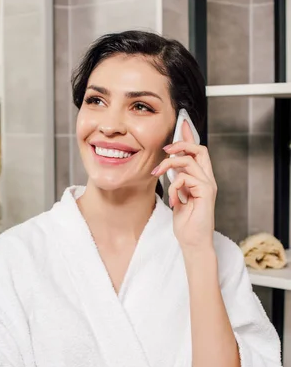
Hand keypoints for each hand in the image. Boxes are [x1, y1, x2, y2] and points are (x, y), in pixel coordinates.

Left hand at [151, 121, 216, 250]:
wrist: (193, 242)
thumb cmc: (186, 224)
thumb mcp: (178, 198)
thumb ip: (177, 183)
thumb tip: (168, 169)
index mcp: (201, 179)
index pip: (197, 152)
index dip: (189, 136)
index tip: (181, 123)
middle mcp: (207, 179)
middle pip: (199, 149)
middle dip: (181, 143)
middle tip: (165, 149)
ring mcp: (208, 186)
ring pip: (189, 161)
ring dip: (169, 165)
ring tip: (158, 173)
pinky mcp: (206, 193)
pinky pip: (186, 179)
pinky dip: (175, 186)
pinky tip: (173, 199)